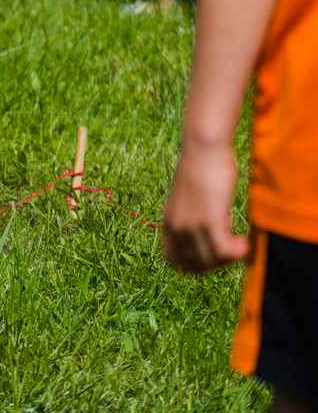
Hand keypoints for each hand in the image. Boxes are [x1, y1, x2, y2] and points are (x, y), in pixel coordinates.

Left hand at [161, 139, 249, 273]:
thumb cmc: (201, 166)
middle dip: (216, 263)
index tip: (213, 256)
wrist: (203, 148)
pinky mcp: (209, 220)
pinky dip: (237, 252)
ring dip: (229, 258)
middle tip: (232, 249)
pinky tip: (245, 242)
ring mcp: (191, 226)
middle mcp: (176, 227)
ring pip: (211, 260)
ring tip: (241, 244)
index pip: (174, 261)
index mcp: (168, 222)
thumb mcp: (190, 196)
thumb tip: (212, 232)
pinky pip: (224, 251)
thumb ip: (193, 216)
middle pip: (195, 264)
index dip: (194, 264)